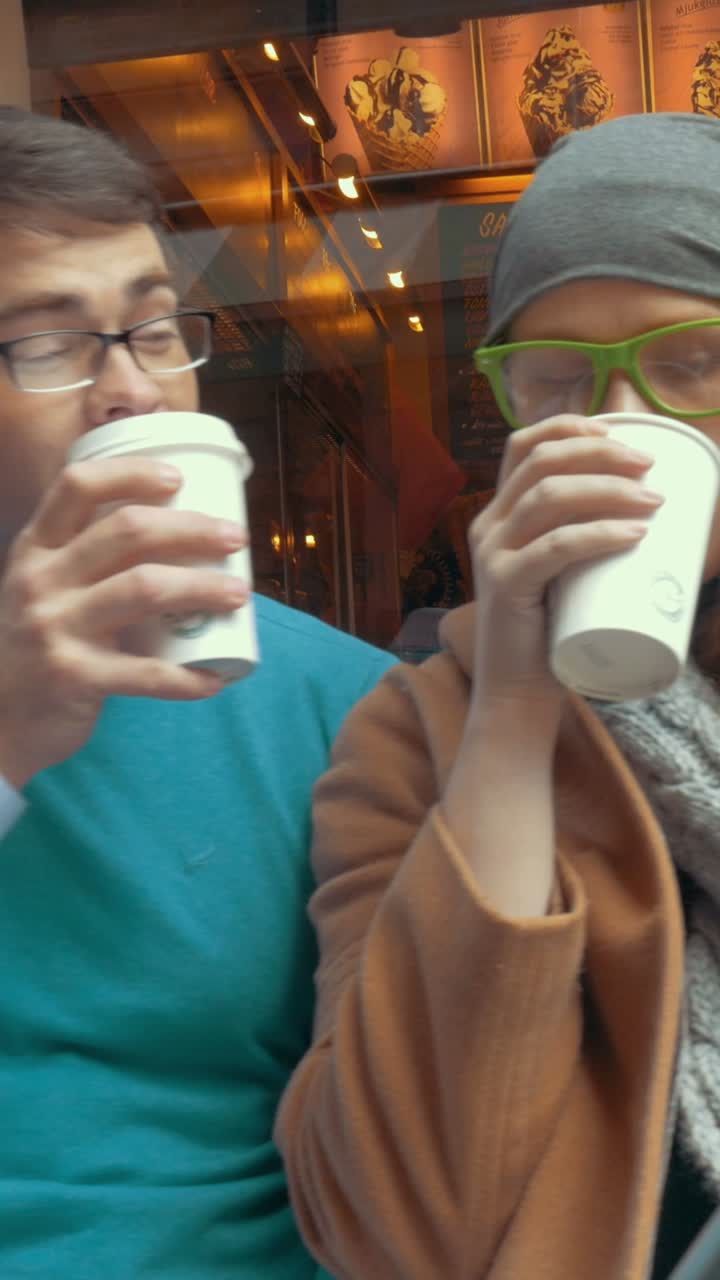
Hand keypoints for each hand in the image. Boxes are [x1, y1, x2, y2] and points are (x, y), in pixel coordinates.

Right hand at [0, 456, 250, 785]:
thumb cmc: (35, 645)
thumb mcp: (42, 589)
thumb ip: (85, 561)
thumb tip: (174, 536)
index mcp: (36, 548)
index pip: (78, 486)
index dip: (132, 474)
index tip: (179, 478)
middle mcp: (42, 580)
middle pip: (127, 531)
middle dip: (192, 528)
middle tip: (234, 537)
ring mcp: (56, 627)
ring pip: (144, 588)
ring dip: (202, 587)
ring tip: (238, 594)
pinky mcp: (74, 677)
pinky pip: (146, 673)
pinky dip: (188, 677)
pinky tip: (216, 678)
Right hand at [467, 416, 661, 713]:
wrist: (516, 695)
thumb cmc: (550, 634)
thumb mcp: (560, 573)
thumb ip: (581, 542)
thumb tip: (649, 509)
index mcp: (497, 516)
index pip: (522, 446)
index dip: (568, 426)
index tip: (616, 432)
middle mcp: (487, 527)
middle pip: (542, 463)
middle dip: (600, 453)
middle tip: (649, 467)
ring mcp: (492, 556)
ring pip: (549, 498)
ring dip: (608, 490)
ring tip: (654, 500)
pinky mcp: (505, 588)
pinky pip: (555, 547)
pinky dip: (599, 534)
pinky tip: (634, 532)